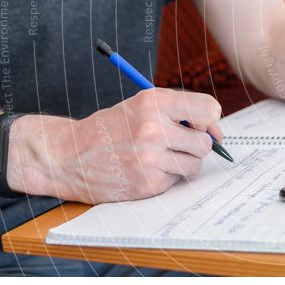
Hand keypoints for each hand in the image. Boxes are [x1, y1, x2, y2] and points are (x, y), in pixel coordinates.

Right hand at [9, 88, 222, 203]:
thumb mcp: (141, 106)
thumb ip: (179, 112)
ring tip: (159, 156)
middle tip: (176, 143)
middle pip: (205, 142)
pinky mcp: (147, 182)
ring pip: (195, 164)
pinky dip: (166, 176)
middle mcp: (153, 128)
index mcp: (154, 101)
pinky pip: (176, 180)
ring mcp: (150, 157)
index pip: (209, 109)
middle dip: (196, 145)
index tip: (204, 126)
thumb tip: (216, 133)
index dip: (210, 120)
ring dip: (183, 162)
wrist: (68, 154)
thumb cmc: (111, 128)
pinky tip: (144, 169)